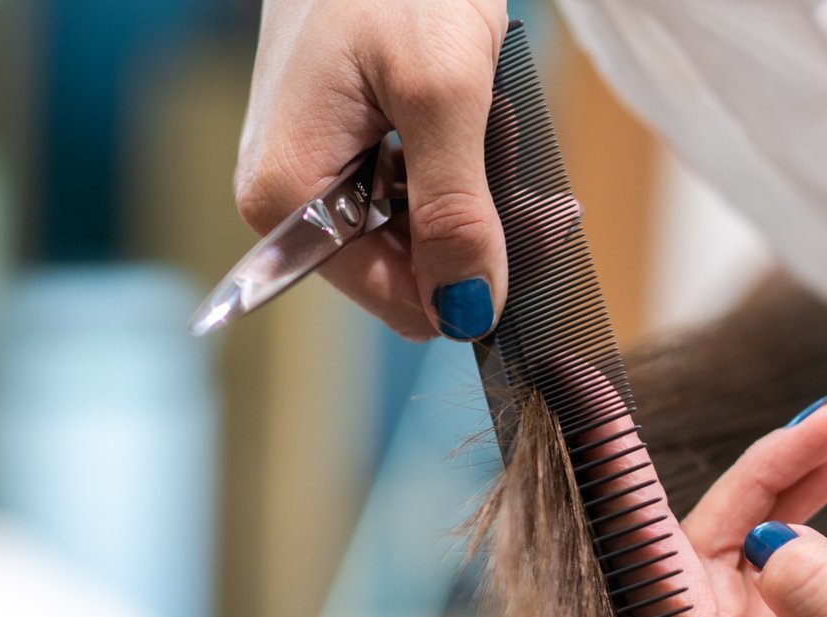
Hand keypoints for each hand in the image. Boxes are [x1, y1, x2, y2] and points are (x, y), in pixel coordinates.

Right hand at [235, 0, 508, 340]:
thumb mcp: (442, 93)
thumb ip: (456, 211)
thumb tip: (470, 312)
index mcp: (286, 199)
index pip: (397, 301)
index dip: (474, 280)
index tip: (542, 227)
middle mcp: (285, 199)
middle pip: (407, 270)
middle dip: (478, 229)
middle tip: (528, 169)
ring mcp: (310, 171)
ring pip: (415, 233)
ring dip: (473, 194)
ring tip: (492, 121)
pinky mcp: (337, 143)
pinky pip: (407, 190)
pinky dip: (455, 165)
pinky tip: (472, 117)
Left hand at [573, 396, 826, 616]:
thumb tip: (766, 536)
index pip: (652, 574)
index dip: (629, 488)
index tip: (607, 411)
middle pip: (689, 558)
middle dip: (752, 478)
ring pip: (724, 565)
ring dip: (772, 496)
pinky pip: (754, 589)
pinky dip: (786, 533)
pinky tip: (821, 491)